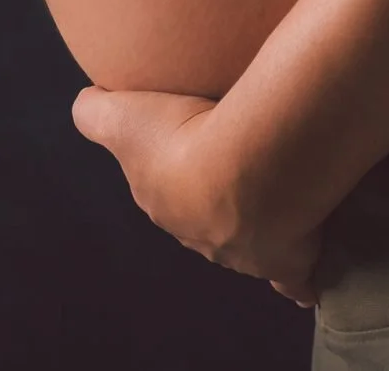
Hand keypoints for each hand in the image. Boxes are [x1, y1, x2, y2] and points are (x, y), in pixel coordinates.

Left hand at [71, 86, 323, 307]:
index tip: (188, 154)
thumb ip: (93, 111)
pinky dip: (296, 284)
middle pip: (204, 218)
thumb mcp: (120, 116)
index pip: (162, 192)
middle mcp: (198, 236)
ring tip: (274, 205)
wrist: (247, 169)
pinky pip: (291, 281)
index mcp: (162, 204)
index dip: (173, 174)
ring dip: (256, 229)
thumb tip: (86, 103)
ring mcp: (242, 255)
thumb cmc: (181, 138)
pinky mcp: (286, 262)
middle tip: (238, 169)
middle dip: (214, 202)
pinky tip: (302, 285)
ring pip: (245, 245)